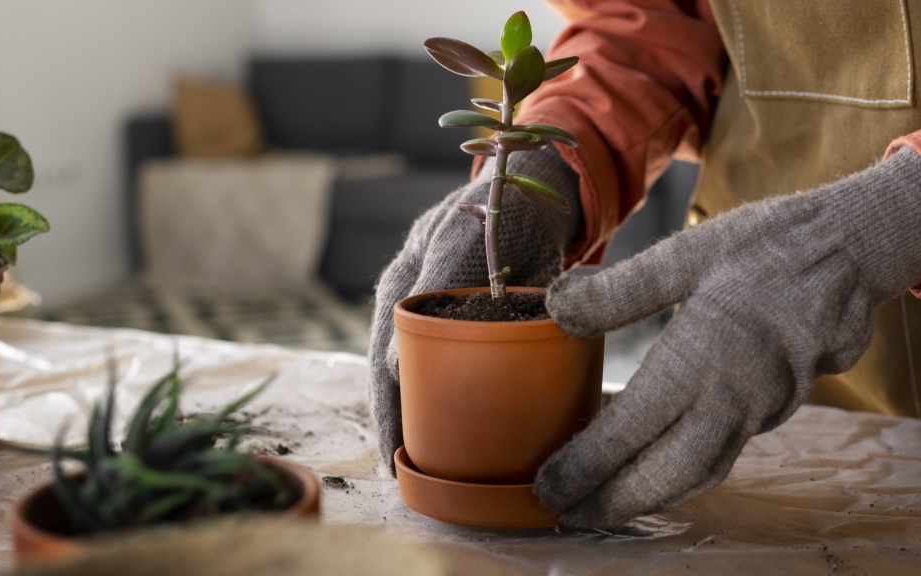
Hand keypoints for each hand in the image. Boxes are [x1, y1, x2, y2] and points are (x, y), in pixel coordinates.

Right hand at [368, 146, 581, 472]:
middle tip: (417, 478)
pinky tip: (480, 428)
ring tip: (443, 467)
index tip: (393, 462)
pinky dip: (469, 399)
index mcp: (398, 293)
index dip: (386, 417)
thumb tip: (388, 365)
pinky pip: (466, 369)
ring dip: (436, 420)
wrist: (539, 191)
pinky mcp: (480, 323)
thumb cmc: (497, 210)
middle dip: (406, 429)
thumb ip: (429, 293)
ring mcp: (446, 318)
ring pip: (433, 380)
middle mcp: (414, 311)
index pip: (381, 369)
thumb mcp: (461, 244)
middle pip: (401, 382)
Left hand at [534, 147, 920, 527]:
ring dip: (651, 496)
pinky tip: (661, 467)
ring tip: (606, 504)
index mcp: (702, 359)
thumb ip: (621, 289)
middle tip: (567, 513)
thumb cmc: (770, 244)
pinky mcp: (779, 408)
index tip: (547, 487)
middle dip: (614, 501)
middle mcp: (734, 397)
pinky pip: (726, 454)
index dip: (585, 465)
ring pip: (701, 473)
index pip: (630, 430)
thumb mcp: (689, 253)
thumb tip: (555, 306)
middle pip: (667, 474)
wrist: (856, 248)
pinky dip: (687, 474)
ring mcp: (761, 409)